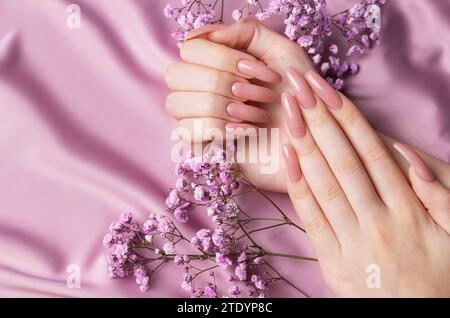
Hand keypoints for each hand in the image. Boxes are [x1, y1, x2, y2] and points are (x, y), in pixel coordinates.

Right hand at [165, 18, 313, 191]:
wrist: (312, 138)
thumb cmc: (300, 97)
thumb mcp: (283, 52)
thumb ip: (248, 32)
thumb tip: (206, 34)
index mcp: (216, 63)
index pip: (189, 48)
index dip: (221, 58)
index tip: (255, 70)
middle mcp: (200, 88)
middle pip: (175, 74)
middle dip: (219, 83)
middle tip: (256, 94)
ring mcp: (197, 117)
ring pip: (175, 103)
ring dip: (220, 107)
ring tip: (256, 115)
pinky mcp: (202, 145)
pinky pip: (186, 133)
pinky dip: (218, 129)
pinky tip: (246, 132)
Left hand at [282, 68, 449, 296]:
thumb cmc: (441, 277)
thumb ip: (437, 194)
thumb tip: (405, 152)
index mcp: (407, 209)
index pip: (370, 151)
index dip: (345, 116)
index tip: (324, 89)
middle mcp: (376, 219)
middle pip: (342, 159)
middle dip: (318, 118)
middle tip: (297, 85)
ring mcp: (351, 240)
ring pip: (324, 183)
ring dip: (304, 143)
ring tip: (287, 110)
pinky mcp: (331, 260)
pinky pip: (311, 218)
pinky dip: (298, 187)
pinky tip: (286, 157)